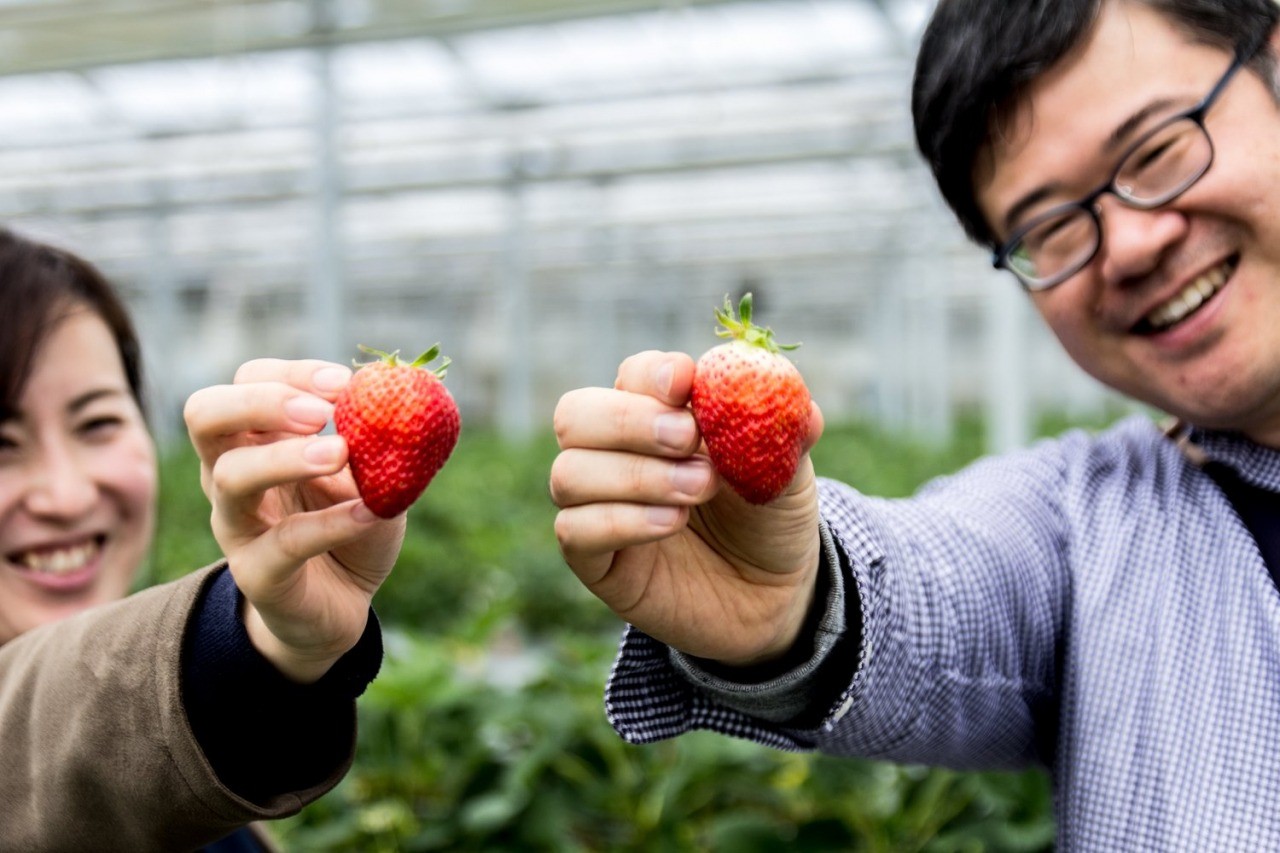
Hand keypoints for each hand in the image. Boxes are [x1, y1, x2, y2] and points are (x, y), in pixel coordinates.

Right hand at [184, 359, 405, 682]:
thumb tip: (400, 393)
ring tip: (340, 453)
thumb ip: (380, 440)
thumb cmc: (350, 525)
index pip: (248, 380)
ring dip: (287, 458)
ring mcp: (236, 524)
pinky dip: (331, 523)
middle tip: (320, 414)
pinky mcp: (256, 573)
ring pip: (231, 476)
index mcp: (256, 437)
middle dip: (262, 401)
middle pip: (206, 413)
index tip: (345, 383)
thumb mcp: (371, 475)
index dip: (291, 374)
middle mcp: (230, 472)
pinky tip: (370, 513)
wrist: (341, 605)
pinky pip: (283, 543)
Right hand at [550, 350, 824, 666]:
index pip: (632, 375)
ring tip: (698, 490)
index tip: (688, 386)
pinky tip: (670, 523)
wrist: (773, 595)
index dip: (653, 375)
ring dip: (635, 476)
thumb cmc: (769, 518)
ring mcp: (598, 507)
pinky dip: (621, 521)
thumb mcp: (787, 469)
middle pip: (575, 415)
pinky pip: (574, 530)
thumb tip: (777, 380)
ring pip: (569, 473)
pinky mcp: (595, 561)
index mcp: (657, 414)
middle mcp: (615, 454)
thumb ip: (781, 426)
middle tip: (688, 439)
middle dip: (628, 421)